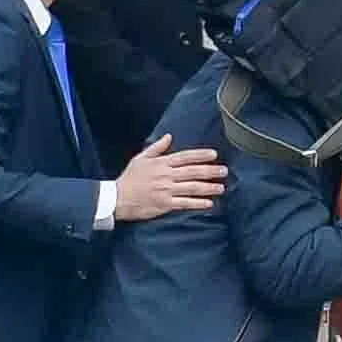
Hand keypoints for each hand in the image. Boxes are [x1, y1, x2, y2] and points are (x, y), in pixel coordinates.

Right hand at [114, 140, 229, 224]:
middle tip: (224, 171)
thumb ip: (156, 148)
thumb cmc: (129, 179)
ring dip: (209, 187)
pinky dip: (198, 203)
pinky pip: (185, 203)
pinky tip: (209, 203)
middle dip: (211, 171)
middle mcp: (166, 176)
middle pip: (193, 172)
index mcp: (161, 163)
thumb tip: (169, 136)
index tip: (214, 155)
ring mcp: (166, 190)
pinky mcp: (165, 204)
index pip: (185, 157)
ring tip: (221, 187)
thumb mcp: (140, 159)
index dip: (201, 155)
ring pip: (192, 188)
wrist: (116, 198)